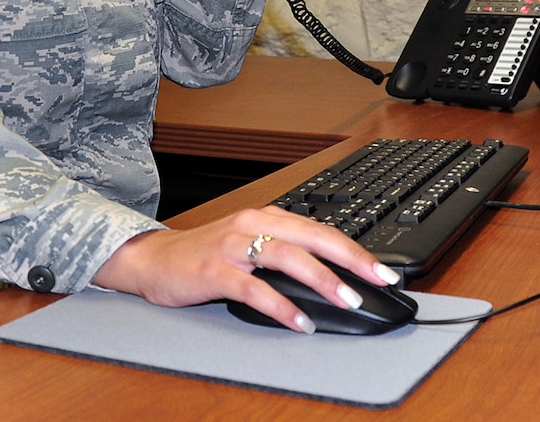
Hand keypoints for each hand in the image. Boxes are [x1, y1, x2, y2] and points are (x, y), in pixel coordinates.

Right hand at [91, 206, 402, 333]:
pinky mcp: (214, 270)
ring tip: (348, 300)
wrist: (153, 259)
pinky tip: (299, 321)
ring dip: (322, 280)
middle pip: (313, 237)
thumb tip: (335, 278)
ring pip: (287, 257)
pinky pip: (253, 289)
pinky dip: (280, 306)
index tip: (386, 271)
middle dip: (352, 259)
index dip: (357, 250)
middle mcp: (254, 224)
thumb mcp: (251, 245)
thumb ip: (287, 254)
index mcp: (268, 216)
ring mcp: (233, 246)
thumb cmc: (207, 254)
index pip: (322, 230)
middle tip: (380, 280)